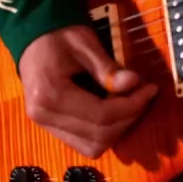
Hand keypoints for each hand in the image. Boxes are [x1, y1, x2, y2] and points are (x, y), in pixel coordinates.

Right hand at [18, 25, 158, 158]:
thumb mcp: (85, 44)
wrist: (32, 35)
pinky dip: (103, 132)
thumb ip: (107, 68)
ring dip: (117, 129)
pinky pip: (82, 142)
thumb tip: (134, 83)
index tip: (150, 89)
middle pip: (98, 135)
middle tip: (143, 95)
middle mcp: (44, 116)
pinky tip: (113, 111)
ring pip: (92, 146)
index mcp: (50, 93)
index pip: (101, 116)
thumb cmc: (59, 35)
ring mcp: (44, 125)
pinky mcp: (49, 127)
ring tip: (129, 104)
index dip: (132, 106)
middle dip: (128, 118)